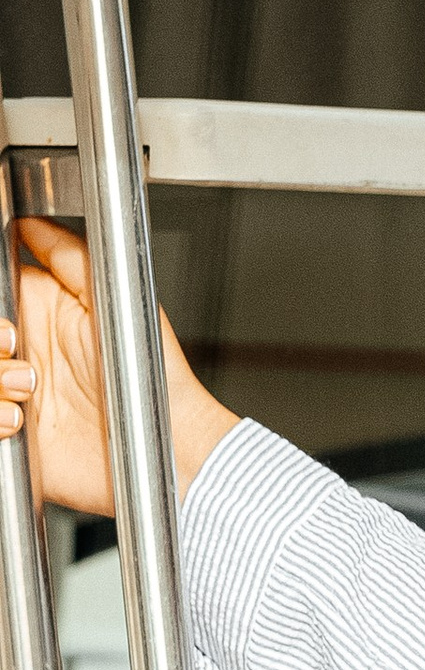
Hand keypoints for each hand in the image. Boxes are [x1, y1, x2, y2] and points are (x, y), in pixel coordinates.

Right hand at [0, 217, 236, 514]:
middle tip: (21, 362)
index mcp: (35, 315)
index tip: (9, 330)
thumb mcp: (110, 302)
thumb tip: (30, 224)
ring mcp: (12, 396)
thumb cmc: (152, 377)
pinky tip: (19, 424)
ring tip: (27, 399)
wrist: (165, 444)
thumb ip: (69, 258)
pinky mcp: (13, 437)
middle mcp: (18, 355)